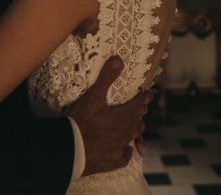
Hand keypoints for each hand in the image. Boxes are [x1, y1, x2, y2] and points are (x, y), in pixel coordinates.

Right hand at [67, 56, 152, 175]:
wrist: (72, 150)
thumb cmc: (83, 121)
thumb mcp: (93, 97)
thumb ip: (106, 78)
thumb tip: (118, 59)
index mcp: (123, 118)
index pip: (138, 105)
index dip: (144, 98)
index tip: (149, 93)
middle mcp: (125, 134)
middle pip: (136, 121)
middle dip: (140, 112)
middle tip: (142, 107)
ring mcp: (119, 149)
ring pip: (132, 137)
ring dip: (136, 129)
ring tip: (139, 125)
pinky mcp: (112, 161)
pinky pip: (125, 156)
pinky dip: (128, 150)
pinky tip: (127, 149)